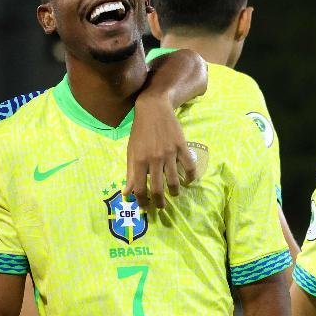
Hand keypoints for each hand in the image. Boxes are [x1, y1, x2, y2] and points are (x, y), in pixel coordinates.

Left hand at [123, 94, 195, 211]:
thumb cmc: (140, 131)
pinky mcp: (181, 146)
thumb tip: (126, 193)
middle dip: (159, 202)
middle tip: (161, 206)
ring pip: (174, 181)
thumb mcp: (131, 151)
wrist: (154, 108)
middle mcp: (154, 159)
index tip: (145, 207)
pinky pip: (189, 167)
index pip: (139, 188)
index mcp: (139, 160)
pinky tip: (188, 181)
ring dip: (174, 192)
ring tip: (173, 195)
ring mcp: (169, 153)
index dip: (142, 201)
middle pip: (157, 189)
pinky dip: (190, 177)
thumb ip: (130, 173)